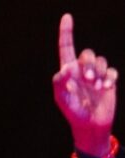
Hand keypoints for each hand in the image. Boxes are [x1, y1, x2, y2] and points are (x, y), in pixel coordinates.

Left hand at [53, 13, 117, 156]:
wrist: (90, 126)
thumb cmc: (74, 114)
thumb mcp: (63, 100)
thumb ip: (60, 84)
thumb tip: (65, 68)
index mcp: (68, 73)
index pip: (66, 49)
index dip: (66, 33)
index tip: (67, 17)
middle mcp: (81, 72)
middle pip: (87, 54)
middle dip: (90, 64)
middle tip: (89, 79)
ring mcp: (95, 76)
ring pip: (100, 61)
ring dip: (100, 73)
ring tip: (98, 87)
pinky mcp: (107, 82)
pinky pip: (111, 71)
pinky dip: (109, 78)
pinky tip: (106, 88)